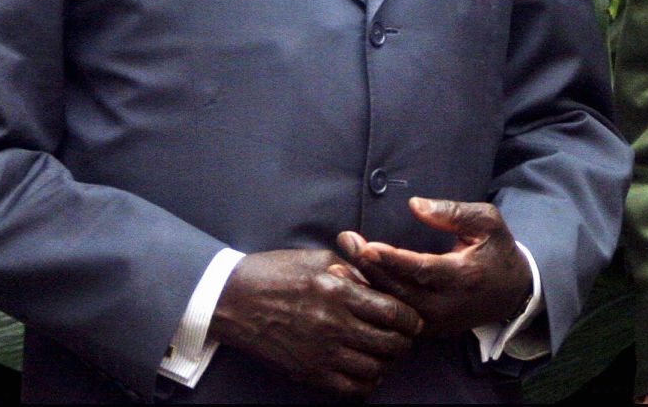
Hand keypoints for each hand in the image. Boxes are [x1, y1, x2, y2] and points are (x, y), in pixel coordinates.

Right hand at [209, 248, 421, 396]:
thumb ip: (353, 269)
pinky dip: (365, 383)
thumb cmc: (276, 272)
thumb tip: (381, 280)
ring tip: (386, 355)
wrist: (234, 299)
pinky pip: (348, 388)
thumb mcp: (318, 259)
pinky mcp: (306, 372)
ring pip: (372, 368)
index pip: (391, 311)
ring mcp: (319, 352)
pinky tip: (366, 372)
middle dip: (403, 342)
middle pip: (388, 343)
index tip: (414, 321)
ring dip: (386, 363)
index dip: (410, 319)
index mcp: (338, 291)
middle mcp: (332, 324)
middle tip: (404, 339)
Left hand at [338, 198, 531, 335]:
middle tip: (346, 242)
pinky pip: (396, 317)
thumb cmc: (496, 249)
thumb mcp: (486, 222)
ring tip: (337, 267)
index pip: (422, 269)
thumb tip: (414, 205)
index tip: (366, 246)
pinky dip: (374, 302)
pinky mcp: (429, 330)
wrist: (511, 293)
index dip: (393, 259)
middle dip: (370, 266)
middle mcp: (448, 304)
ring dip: (365, 287)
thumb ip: (452, 212)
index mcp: (464, 275)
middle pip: (401, 289)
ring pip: (394, 308)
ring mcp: (437, 321)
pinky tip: (353, 286)